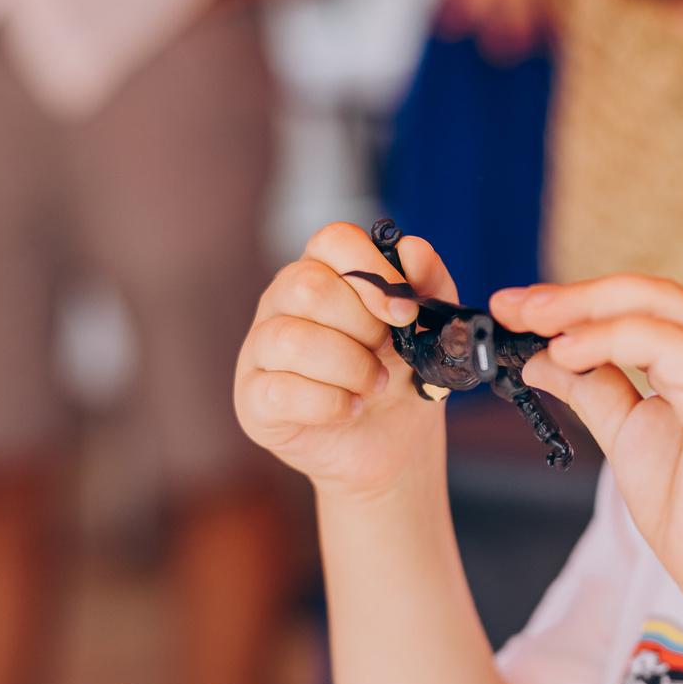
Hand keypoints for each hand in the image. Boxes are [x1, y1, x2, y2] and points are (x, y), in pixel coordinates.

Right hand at [236, 223, 451, 496]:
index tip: (405, 312)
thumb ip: (430, 286)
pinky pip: (280, 391)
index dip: (372, 271)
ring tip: (374, 385)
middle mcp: (283, 301)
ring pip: (291, 340)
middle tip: (387, 354)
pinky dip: (329, 403)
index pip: (334, 240)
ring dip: (350, 367)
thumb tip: (414, 251)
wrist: (393, 443)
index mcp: (326, 272)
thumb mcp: (430, 331)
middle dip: (363, 327)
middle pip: (308, 287)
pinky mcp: (253, 398)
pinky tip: (350, 409)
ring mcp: (260, 348)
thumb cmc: (402, 377)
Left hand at [491, 276, 682, 600]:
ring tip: (532, 322)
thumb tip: (541, 358)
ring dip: (584, 309)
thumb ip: (593, 390)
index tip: (517, 310)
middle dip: (572, 296)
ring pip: (657, 307)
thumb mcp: (628, 436)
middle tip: (511, 306)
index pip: (640, 307)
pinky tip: (568, 351)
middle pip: (647, 294)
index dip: (575, 302)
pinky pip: (667, 344)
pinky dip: (611, 339)